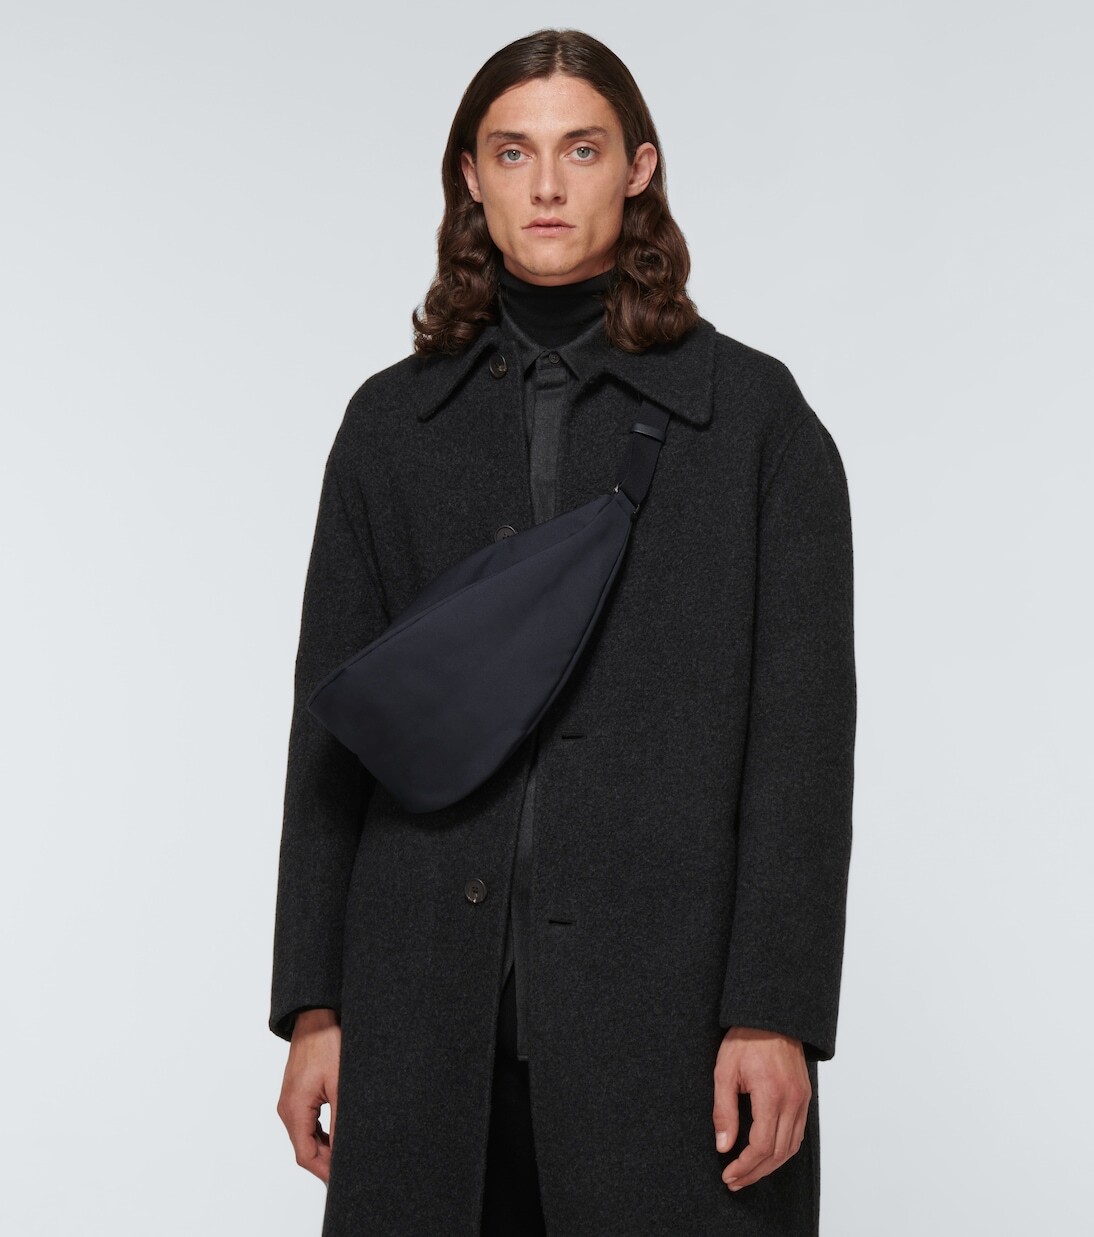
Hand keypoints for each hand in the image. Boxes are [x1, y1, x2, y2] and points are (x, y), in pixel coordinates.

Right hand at [277, 1008, 341, 1183]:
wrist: (316, 1017)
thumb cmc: (327, 1043)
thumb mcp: (340, 1083)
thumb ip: (341, 1119)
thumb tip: (347, 1147)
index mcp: (294, 1109)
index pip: (305, 1155)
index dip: (325, 1170)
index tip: (345, 1178)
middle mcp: (287, 1109)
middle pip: (304, 1149)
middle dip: (327, 1161)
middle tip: (352, 1168)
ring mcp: (289, 1102)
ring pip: (305, 1138)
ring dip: (325, 1148)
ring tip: (349, 1153)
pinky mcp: (296, 1095)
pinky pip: (306, 1124)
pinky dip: (320, 1134)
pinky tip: (338, 1135)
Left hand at [712, 1026, 810, 1190]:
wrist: (772, 1016)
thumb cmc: (745, 1039)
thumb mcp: (724, 1071)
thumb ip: (724, 1111)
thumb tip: (723, 1146)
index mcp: (771, 1094)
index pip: (762, 1145)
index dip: (744, 1166)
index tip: (728, 1174)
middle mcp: (792, 1101)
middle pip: (778, 1153)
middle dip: (755, 1172)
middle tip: (734, 1181)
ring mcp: (802, 1100)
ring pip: (791, 1147)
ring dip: (769, 1166)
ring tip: (747, 1174)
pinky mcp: (804, 1097)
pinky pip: (797, 1133)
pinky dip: (782, 1150)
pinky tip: (766, 1155)